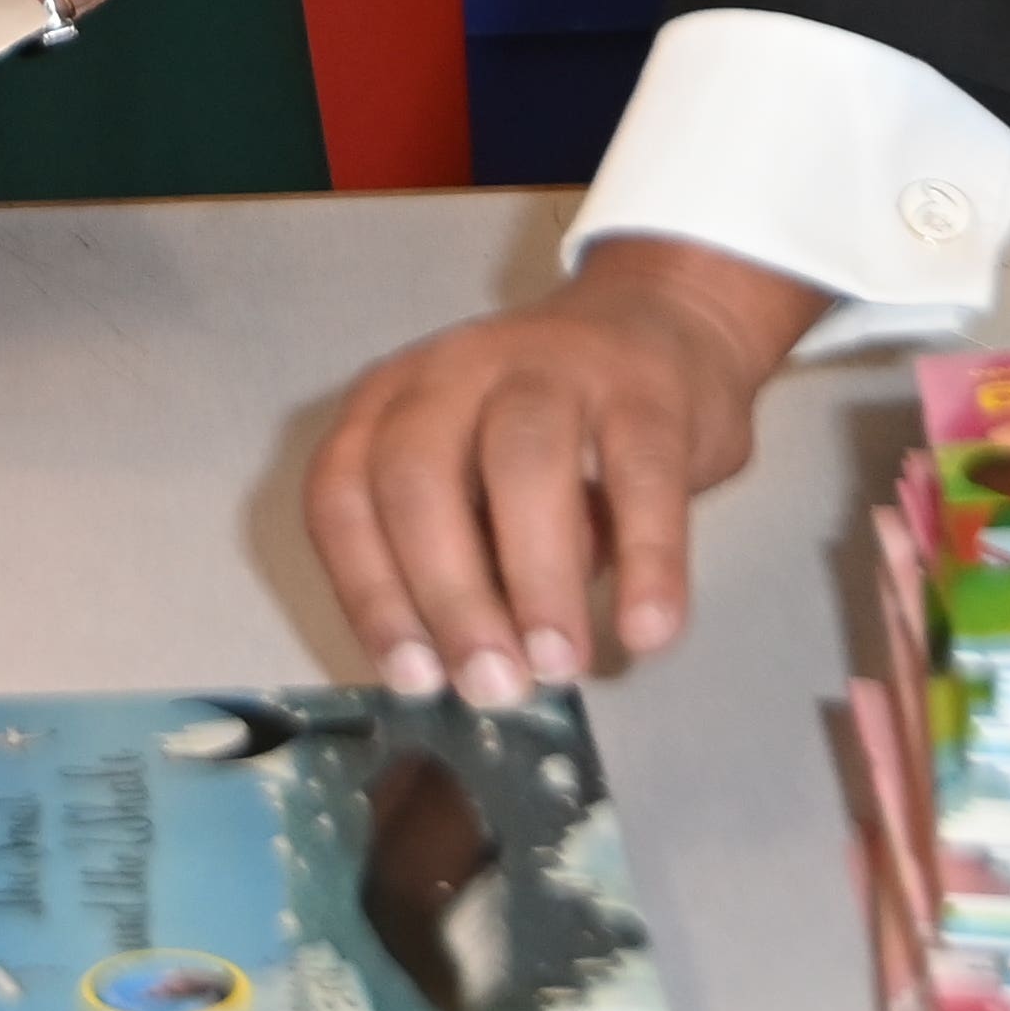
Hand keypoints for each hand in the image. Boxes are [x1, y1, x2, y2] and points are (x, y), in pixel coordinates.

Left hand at [303, 237, 834, 703]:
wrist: (664, 324)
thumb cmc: (552, 434)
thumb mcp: (481, 489)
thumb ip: (467, 562)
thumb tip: (462, 676)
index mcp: (394, 403)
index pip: (345, 494)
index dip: (370, 592)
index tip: (412, 678)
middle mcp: (455, 371)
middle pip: (419, 476)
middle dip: (448, 595)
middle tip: (490, 686)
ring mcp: (551, 365)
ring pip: (523, 460)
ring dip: (535, 577)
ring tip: (557, 666)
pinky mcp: (645, 385)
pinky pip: (642, 474)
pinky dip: (646, 562)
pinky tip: (646, 633)